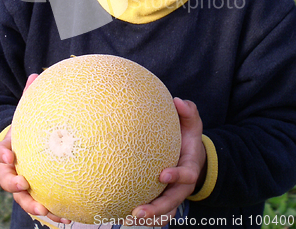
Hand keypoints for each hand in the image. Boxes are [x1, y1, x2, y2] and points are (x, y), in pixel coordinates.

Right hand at [0, 74, 70, 224]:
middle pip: (6, 180)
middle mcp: (13, 170)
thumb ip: (31, 97)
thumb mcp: (29, 115)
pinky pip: (42, 206)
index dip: (1, 155)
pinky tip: (69, 217)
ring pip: (23, 199)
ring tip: (47, 210)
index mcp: (9, 150)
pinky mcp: (37, 195)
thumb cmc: (30, 130)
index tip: (9, 155)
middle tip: (23, 183)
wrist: (29, 149)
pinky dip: (52, 213)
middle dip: (13, 183)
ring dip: (33, 205)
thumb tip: (36, 74)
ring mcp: (24, 185)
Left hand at [130, 98, 206, 226]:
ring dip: (149, 218)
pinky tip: (125, 218)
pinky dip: (146, 220)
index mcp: (190, 167)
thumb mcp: (193, 123)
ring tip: (129, 219)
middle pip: (173, 202)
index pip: (187, 175)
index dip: (176, 176)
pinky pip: (158, 215)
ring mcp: (174, 195)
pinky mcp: (166, 201)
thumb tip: (177, 101)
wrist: (192, 154)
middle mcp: (183, 186)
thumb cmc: (188, 136)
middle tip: (138, 211)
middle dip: (157, 208)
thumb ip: (188, 111)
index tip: (162, 175)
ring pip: (165, 213)